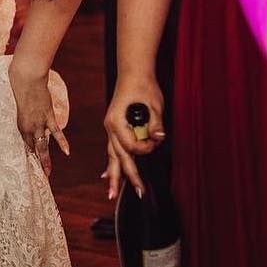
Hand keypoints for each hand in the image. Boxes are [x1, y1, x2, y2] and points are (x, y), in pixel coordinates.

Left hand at [8, 59, 69, 177]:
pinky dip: (62, 142)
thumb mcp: (14, 99)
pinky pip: (56, 132)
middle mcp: (27, 126)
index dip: (27, 152)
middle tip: (38, 175)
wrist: (26, 76)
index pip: (23, 142)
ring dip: (45, 159)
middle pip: (32, 148)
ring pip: (42, 145)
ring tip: (47, 173)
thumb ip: (20, 108)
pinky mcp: (48, 116)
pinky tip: (67, 153)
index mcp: (18, 123)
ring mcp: (38, 122)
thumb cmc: (17, 83)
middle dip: (35, 162)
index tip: (29, 161)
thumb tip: (23, 109)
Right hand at [102, 74, 164, 202]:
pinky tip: (107, 175)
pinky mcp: (115, 128)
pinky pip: (112, 149)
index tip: (156, 140)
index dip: (145, 148)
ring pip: (112, 156)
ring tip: (112, 193)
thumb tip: (159, 137)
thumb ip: (155, 122)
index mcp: (117, 121)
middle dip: (127, 176)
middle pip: (117, 157)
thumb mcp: (153, 103)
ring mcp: (111, 129)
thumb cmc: (143, 86)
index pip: (130, 146)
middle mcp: (111, 127)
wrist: (133, 73)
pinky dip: (111, 163)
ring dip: (114, 175)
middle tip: (138, 193)